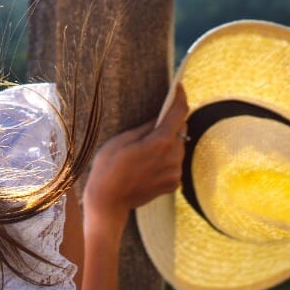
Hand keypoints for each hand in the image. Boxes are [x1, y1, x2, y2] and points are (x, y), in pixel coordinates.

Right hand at [83, 81, 188, 219]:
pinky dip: (167, 159)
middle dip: (172, 123)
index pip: (179, 112)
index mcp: (160, 142)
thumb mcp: (122, 140)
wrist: (108, 202)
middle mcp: (173, 157)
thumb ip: (146, 127)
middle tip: (153, 124)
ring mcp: (175, 172)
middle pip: (181, 130)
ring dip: (169, 142)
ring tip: (147, 148)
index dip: (180, 97)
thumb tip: (161, 117)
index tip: (179, 87)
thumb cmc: (108, 167)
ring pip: (179, 147)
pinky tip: (149, 164)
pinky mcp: (174, 184)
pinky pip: (175, 163)